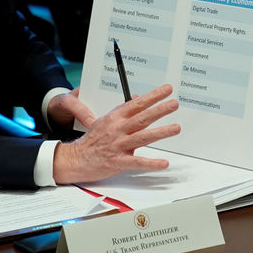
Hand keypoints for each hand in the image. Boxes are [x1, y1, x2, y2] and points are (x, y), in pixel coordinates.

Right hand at [52, 84, 179, 183]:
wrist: (76, 158)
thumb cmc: (92, 140)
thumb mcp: (105, 120)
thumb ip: (122, 110)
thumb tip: (137, 98)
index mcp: (115, 118)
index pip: (136, 104)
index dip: (152, 96)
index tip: (166, 90)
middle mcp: (117, 130)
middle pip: (141, 118)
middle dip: (159, 110)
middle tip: (174, 104)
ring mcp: (118, 145)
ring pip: (142, 137)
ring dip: (160, 132)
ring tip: (176, 128)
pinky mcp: (118, 162)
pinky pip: (137, 162)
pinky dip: (151, 163)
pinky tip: (164, 162)